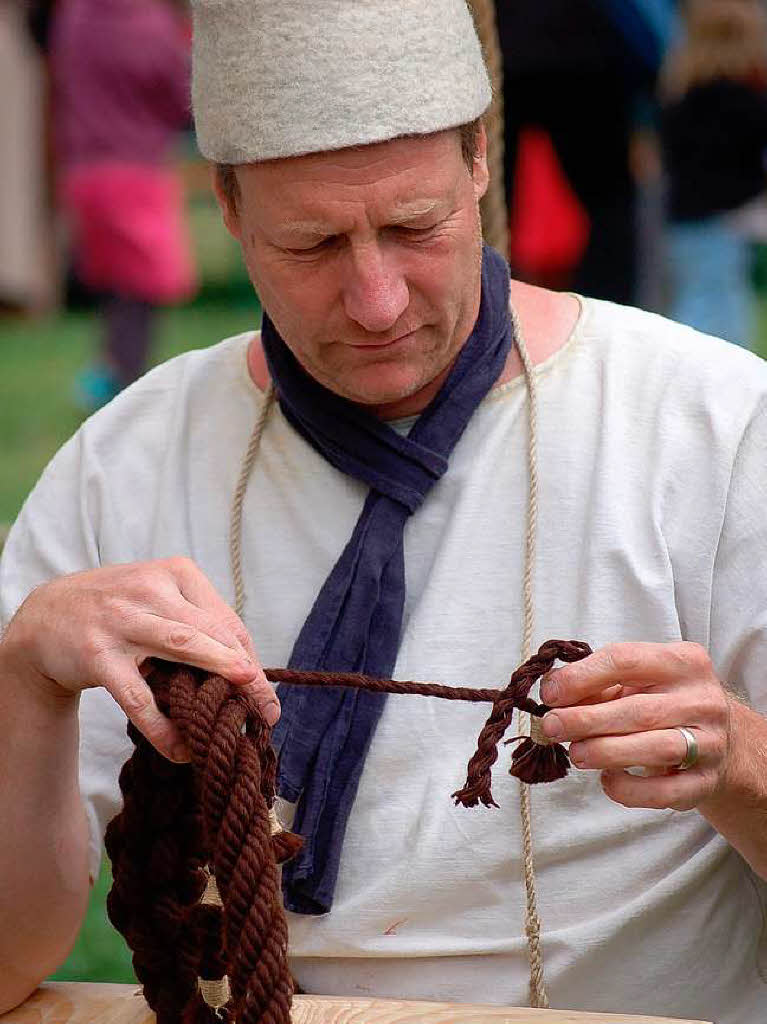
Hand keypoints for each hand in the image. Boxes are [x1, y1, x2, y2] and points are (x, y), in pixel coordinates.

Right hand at [2, 557, 278, 761]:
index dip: (251, 659)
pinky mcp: (98, 654)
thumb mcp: (158, 599)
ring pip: (183, 650)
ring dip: (216, 684)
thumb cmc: (118, 610)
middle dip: (246, 675)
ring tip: (239, 717)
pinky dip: (162, 727)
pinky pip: (138, 697)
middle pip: (214, 633)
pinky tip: (180, 749)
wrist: (47, 616)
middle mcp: (151, 589)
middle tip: (268, 709)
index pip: (226, 620)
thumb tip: (248, 669)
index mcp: (175, 573)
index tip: (265, 691)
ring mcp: (123, 620)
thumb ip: (197, 623)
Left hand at [539, 641, 731, 810]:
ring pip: (656, 749)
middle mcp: (702, 699)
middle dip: (587, 720)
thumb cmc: (663, 702)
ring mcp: (711, 742)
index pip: (625, 660)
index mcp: (683, 661)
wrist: (719, 740)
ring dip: (606, 752)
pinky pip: (666, 792)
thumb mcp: (637, 681)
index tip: (551, 693)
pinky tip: (607, 780)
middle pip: (640, 709)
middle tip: (552, 726)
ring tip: (576, 753)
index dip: (582, 677)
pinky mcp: (706, 782)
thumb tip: (553, 691)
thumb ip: (598, 684)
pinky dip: (630, 789)